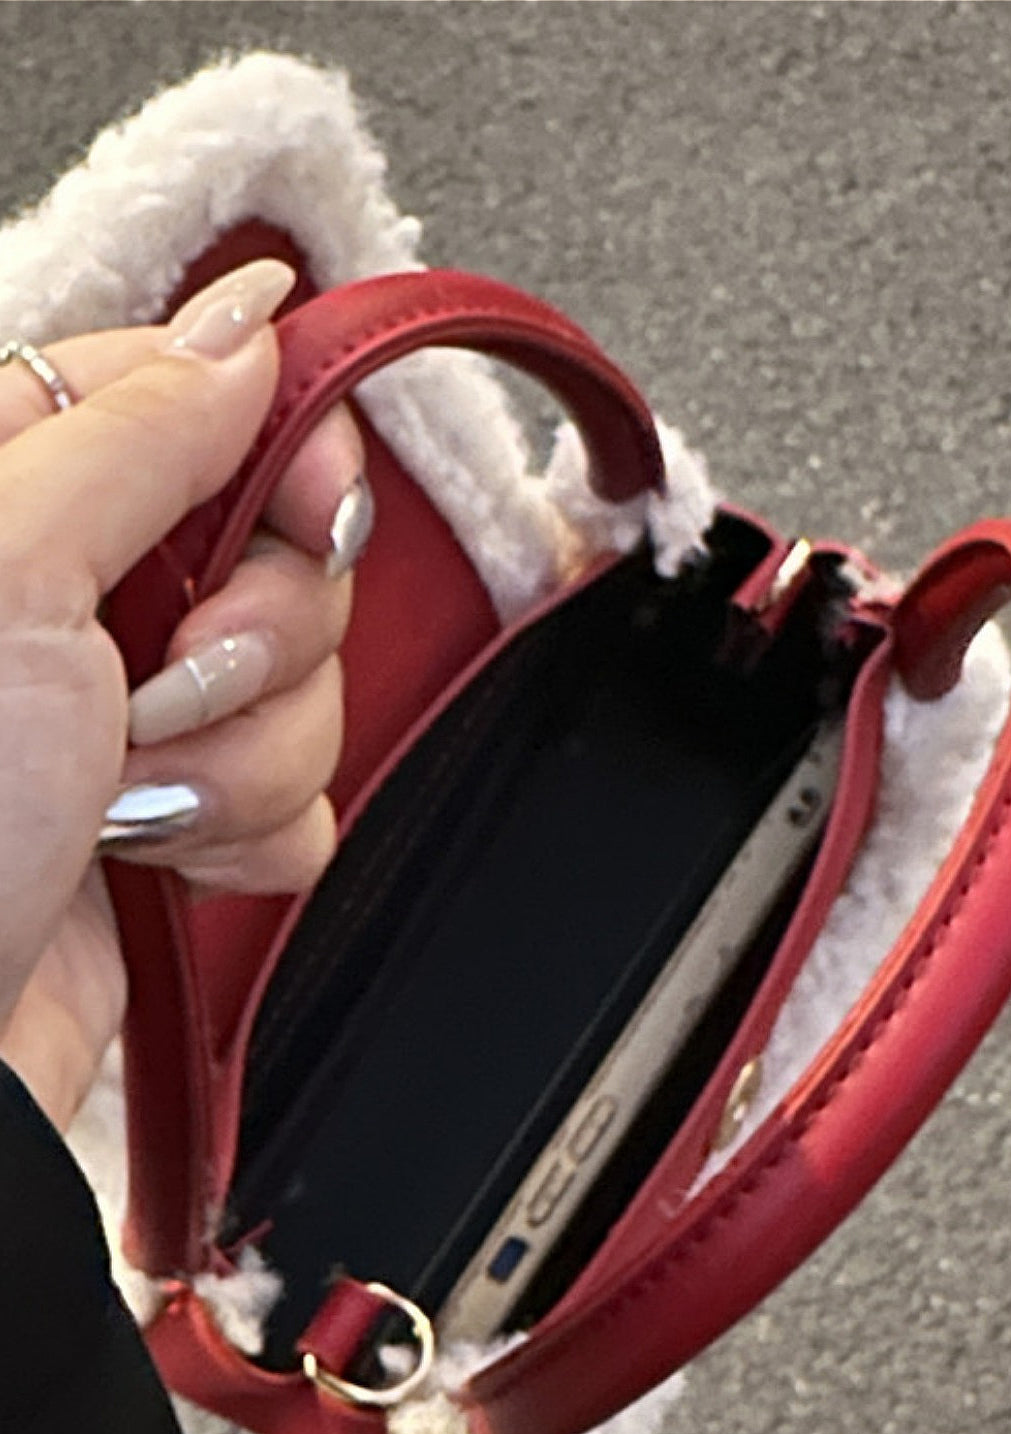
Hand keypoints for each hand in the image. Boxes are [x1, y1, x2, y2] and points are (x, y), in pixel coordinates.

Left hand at [0, 260, 364, 1129]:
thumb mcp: (7, 576)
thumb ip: (136, 429)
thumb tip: (244, 327)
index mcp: (23, 492)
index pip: (208, 392)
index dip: (286, 442)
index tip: (304, 502)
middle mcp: (83, 591)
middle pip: (286, 547)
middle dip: (258, 634)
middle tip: (165, 679)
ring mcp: (138, 706)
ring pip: (308, 682)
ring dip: (242, 757)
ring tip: (131, 798)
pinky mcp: (185, 811)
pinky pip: (304, 792)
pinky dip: (248, 836)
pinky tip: (159, 856)